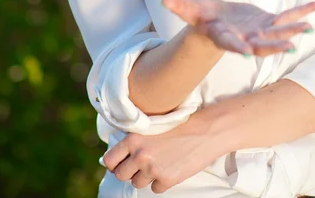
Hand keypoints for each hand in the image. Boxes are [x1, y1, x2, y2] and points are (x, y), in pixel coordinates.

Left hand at [102, 116, 221, 193]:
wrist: (205, 131)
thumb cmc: (180, 125)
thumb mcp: (152, 127)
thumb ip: (135, 140)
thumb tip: (118, 156)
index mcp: (134, 138)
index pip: (109, 160)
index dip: (114, 163)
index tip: (121, 163)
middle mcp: (140, 154)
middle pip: (121, 175)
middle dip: (130, 171)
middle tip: (142, 164)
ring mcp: (153, 169)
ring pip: (137, 183)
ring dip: (146, 176)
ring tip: (160, 162)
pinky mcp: (166, 180)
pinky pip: (155, 189)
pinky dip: (161, 182)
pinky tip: (171, 167)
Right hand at [161, 0, 314, 55]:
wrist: (217, 21)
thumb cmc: (202, 17)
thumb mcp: (190, 10)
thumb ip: (180, 6)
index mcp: (226, 37)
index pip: (231, 44)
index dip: (238, 47)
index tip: (247, 52)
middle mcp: (245, 39)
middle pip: (261, 44)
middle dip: (275, 46)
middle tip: (289, 48)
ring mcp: (259, 31)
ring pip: (278, 33)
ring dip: (293, 30)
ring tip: (309, 27)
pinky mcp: (268, 22)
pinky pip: (288, 17)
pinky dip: (301, 12)